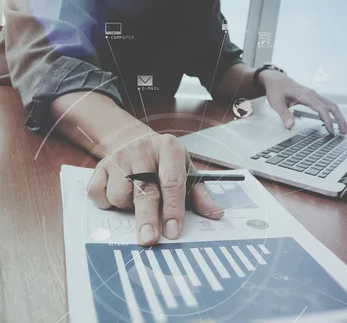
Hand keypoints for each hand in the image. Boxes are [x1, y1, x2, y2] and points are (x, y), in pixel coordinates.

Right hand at [86, 133, 222, 245]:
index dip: (173, 209)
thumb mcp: (186, 170)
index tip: (173, 231)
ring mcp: (119, 157)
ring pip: (120, 196)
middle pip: (144, 191)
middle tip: (149, 240)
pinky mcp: (99, 167)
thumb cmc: (162, 160)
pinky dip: (108, 203)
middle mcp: (143, 151)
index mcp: (169, 149)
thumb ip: (199, 194)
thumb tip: (216, 214)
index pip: (172, 183)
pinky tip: (119, 194)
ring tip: (137, 198)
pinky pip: (99, 196)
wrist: (132, 138)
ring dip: (128, 207)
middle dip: (147, 218)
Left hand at [258, 70, 346, 134]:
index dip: (327, 120)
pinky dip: (333, 113)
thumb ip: (284, 114)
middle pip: (332, 106)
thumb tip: (290, 125)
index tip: (330, 130)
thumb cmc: (276, 89)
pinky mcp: (313, 97)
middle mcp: (312, 94)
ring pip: (331, 105)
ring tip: (343, 129)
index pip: (321, 108)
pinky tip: (334, 121)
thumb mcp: (276, 103)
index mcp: (305, 95)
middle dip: (339, 119)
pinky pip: (327, 105)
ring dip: (338, 116)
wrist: (275, 79)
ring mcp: (314, 95)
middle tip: (344, 131)